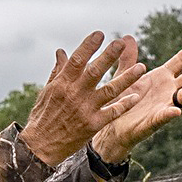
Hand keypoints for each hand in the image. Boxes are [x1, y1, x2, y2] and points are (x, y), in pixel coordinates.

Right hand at [19, 33, 145, 165]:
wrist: (40, 148)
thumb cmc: (43, 118)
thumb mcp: (47, 92)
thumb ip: (58, 71)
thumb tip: (62, 51)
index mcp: (62, 84)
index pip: (77, 60)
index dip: (89, 46)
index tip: (100, 34)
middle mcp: (74, 94)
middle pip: (95, 71)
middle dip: (109, 56)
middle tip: (121, 43)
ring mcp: (85, 110)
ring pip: (110, 90)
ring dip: (127, 78)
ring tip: (141, 67)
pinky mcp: (93, 125)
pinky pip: (113, 112)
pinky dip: (125, 104)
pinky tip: (137, 95)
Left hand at [90, 37, 181, 163]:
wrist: (111, 128)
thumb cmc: (120, 102)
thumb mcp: (123, 77)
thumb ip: (128, 60)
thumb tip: (128, 37)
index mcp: (161, 77)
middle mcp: (167, 91)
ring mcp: (163, 106)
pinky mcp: (152, 122)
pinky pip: (162, 117)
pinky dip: (169, 114)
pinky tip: (175, 111)